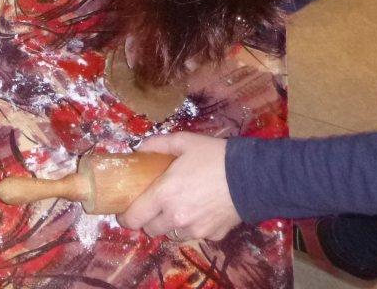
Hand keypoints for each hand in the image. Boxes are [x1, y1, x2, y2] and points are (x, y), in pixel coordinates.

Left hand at [117, 133, 240, 241]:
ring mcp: (195, 229)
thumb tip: (140, 147)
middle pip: (151, 230)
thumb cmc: (214, 157)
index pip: (134, 218)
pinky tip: (201, 210)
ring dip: (171, 225)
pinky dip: (194, 226)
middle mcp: (176, 217)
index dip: (126, 217)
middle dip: (149, 220)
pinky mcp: (212, 235)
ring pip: (172, 235)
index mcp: (164, 195)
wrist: (251, 176)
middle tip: (154, 206)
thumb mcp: (184, 141)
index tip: (125, 212)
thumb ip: (158, 144)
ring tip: (179, 208)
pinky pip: (195, 235)